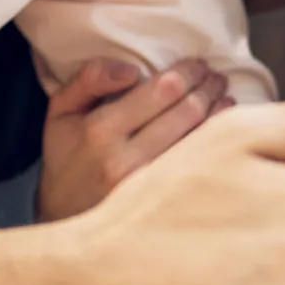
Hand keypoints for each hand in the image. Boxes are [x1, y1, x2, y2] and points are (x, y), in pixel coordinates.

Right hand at [36, 56, 232, 220]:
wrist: (65, 221)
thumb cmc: (66, 158)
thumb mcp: (61, 111)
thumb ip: (89, 79)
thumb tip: (132, 69)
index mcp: (100, 129)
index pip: (163, 90)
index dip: (188, 71)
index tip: (197, 63)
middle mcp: (125, 159)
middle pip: (188, 111)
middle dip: (208, 87)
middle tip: (216, 77)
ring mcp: (148, 186)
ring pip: (200, 138)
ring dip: (219, 111)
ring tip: (223, 96)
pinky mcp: (163, 203)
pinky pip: (199, 164)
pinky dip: (215, 140)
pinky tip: (222, 127)